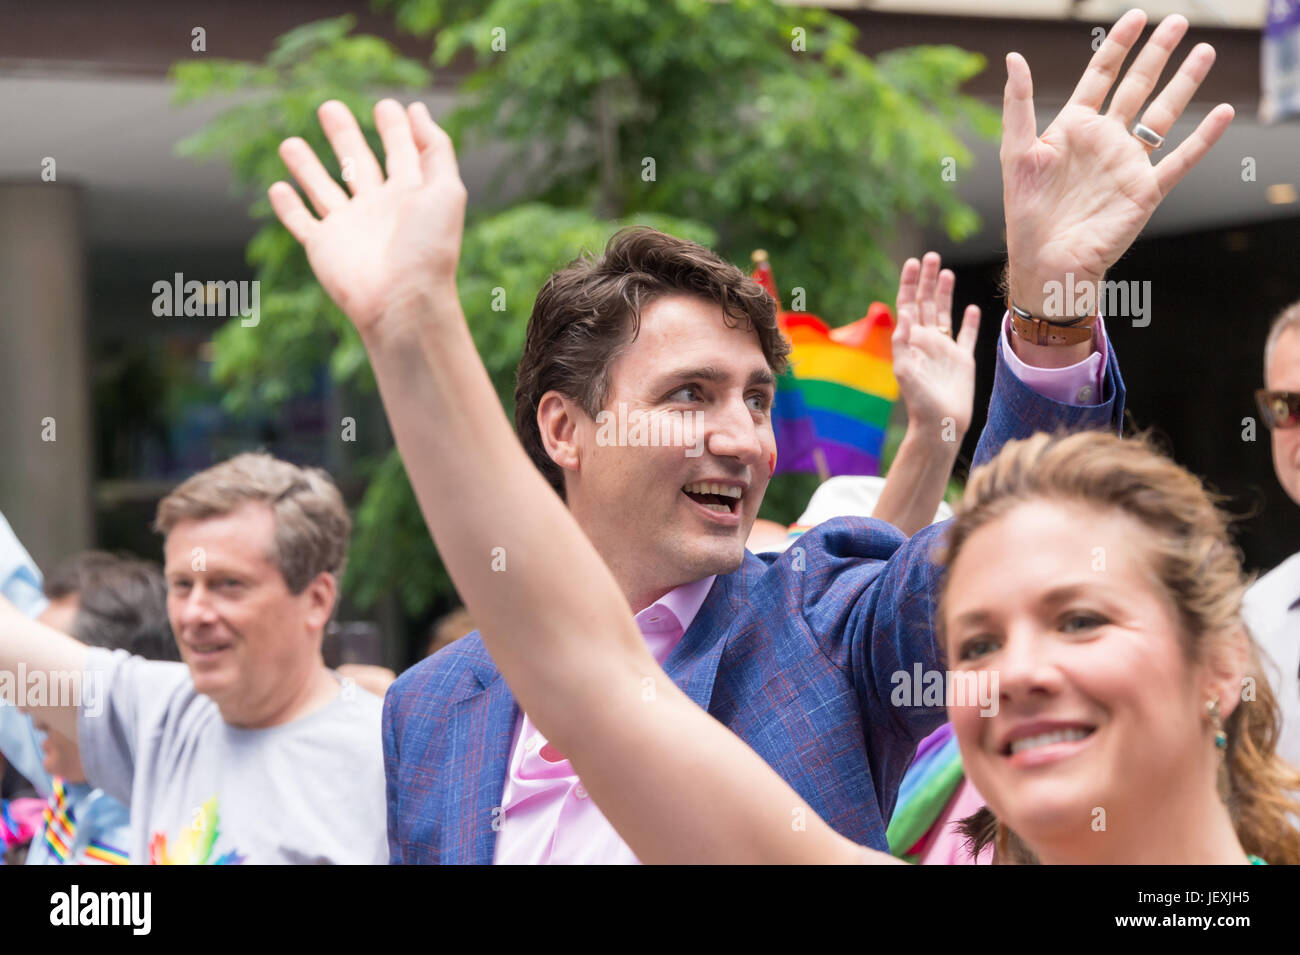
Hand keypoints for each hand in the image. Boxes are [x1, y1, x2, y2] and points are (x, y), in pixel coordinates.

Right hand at [268, 99, 467, 339]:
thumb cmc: (429, 248)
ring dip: (307, 166)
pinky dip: (287, 207)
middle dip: (344, 135)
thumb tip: (418, 111)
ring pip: (323, 188)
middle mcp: (378, 209)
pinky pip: (301, 222)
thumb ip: (436, 149)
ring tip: (289, 141)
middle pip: (358, 162)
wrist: (403, 301)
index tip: (388, 104)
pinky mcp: (323, 247)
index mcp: (409, 195)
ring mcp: (349, 228)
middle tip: (329, 107)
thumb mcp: (446, 190)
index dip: (395, 128)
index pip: (401, 153)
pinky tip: (278, 187)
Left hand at [891, 252, 978, 439]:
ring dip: (945, 293)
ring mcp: (945, 350)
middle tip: (932, 256)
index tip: (913, 262)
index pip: (909, 305)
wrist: (940, 424)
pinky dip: (970, 321)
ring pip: (945, 314)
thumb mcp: (905, 370)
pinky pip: (966, 336)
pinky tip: (972, 308)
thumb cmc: (919, 401)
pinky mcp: (963, 360)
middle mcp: (927, 342)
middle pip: (927, 304)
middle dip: (928, 280)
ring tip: (947, 272)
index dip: (910, 284)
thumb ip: (903, 341)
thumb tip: (906, 312)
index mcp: (911, 341)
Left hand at [1002, 10, 1233, 315]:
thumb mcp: (1017, 152)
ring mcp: (1127, 164)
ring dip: (1184, 83)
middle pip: (1137, 86)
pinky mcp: (1145, 191)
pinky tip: (1222, 113)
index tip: (1134, 17)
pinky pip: (1179, 159)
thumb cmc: (1026, 213)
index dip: (1117, 45)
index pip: (1100, 75)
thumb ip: (1019, 104)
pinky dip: (1202, 138)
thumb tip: (1013, 57)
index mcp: (1073, 128)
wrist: (1046, 262)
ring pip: (1162, 114)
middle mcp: (1104, 141)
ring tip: (1203, 51)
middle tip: (1178, 21)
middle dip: (1156, 53)